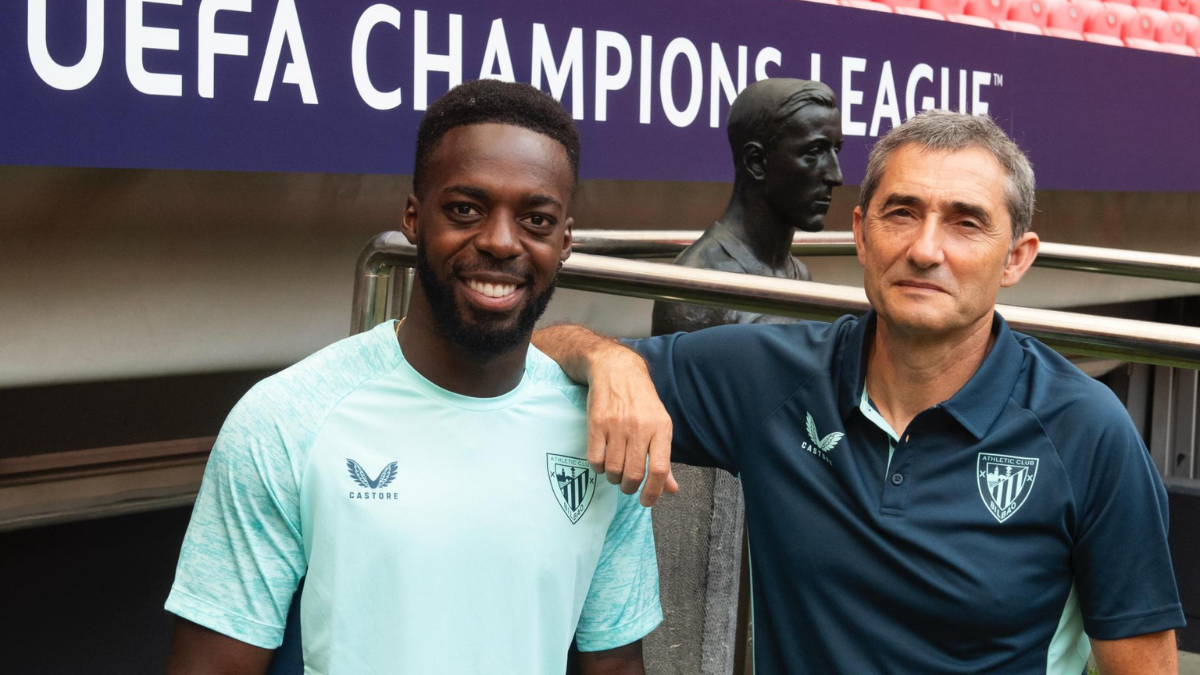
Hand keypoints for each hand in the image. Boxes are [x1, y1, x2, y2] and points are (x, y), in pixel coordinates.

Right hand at [585, 347, 678, 505]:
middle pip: (634, 473)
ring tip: (615, 472)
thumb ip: (664, 459)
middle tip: (627, 485)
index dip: (653, 491)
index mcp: (661, 428)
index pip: (659, 468)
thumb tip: (672, 490)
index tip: (646, 502)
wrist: (617, 370)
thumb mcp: (660, 425)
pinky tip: (603, 462)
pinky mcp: (596, 423)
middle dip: (629, 487)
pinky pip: (595, 459)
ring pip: (613, 469)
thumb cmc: (642, 402)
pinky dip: (599, 468)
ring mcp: (617, 424)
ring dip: (613, 478)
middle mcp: (639, 427)